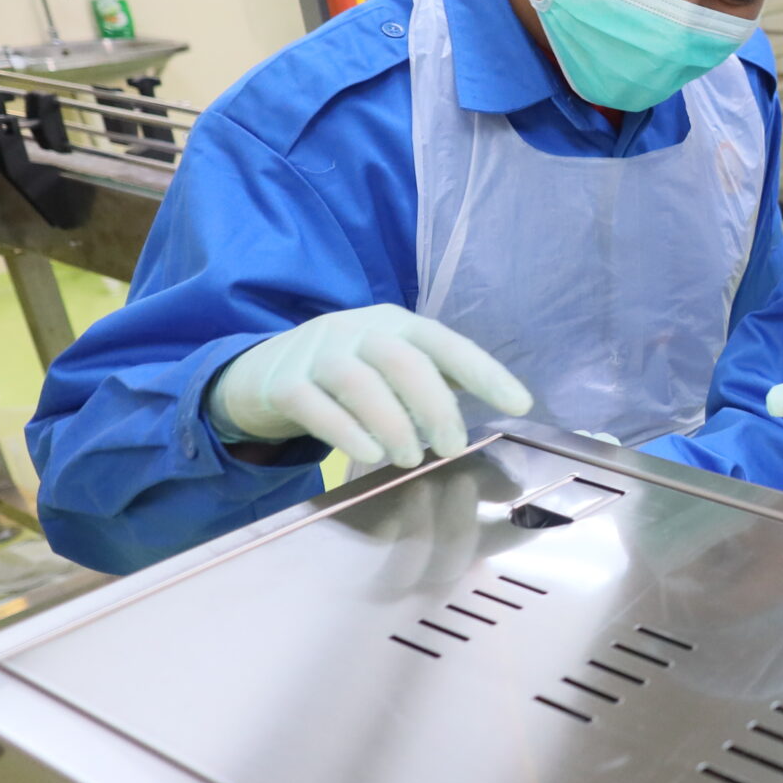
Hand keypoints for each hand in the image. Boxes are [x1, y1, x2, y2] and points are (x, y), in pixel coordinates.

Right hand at [210, 304, 531, 467]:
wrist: (263, 371)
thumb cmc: (349, 370)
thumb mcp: (393, 362)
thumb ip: (439, 378)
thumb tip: (501, 405)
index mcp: (397, 324)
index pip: (447, 343)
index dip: (485, 372)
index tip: (520, 404)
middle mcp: (358, 331)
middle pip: (404, 361)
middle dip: (436, 406)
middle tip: (453, 446)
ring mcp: (317, 354)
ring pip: (360, 384)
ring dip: (394, 425)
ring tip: (412, 458)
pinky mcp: (285, 385)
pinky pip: (316, 407)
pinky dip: (347, 433)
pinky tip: (370, 454)